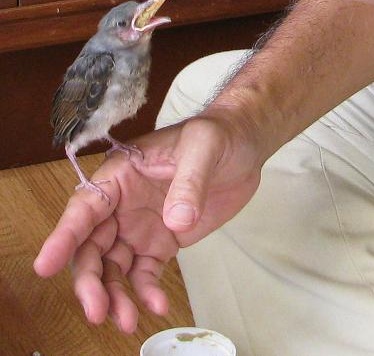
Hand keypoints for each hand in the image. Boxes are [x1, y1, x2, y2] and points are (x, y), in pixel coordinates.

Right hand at [34, 113, 262, 332]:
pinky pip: (146, 271)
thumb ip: (189, 183)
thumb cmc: (216, 136)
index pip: (85, 206)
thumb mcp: (203, 148)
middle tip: (98, 311)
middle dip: (90, 280)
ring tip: (127, 321)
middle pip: (92, 245)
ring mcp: (141, 224)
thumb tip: (175, 221)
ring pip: (114, 266)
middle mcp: (123, 203)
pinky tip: (158, 306)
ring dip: (115, 294)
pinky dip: (147, 290)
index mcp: (121, 174)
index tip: (46, 265)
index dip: (63, 236)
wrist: (242, 147)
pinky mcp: (163, 240)